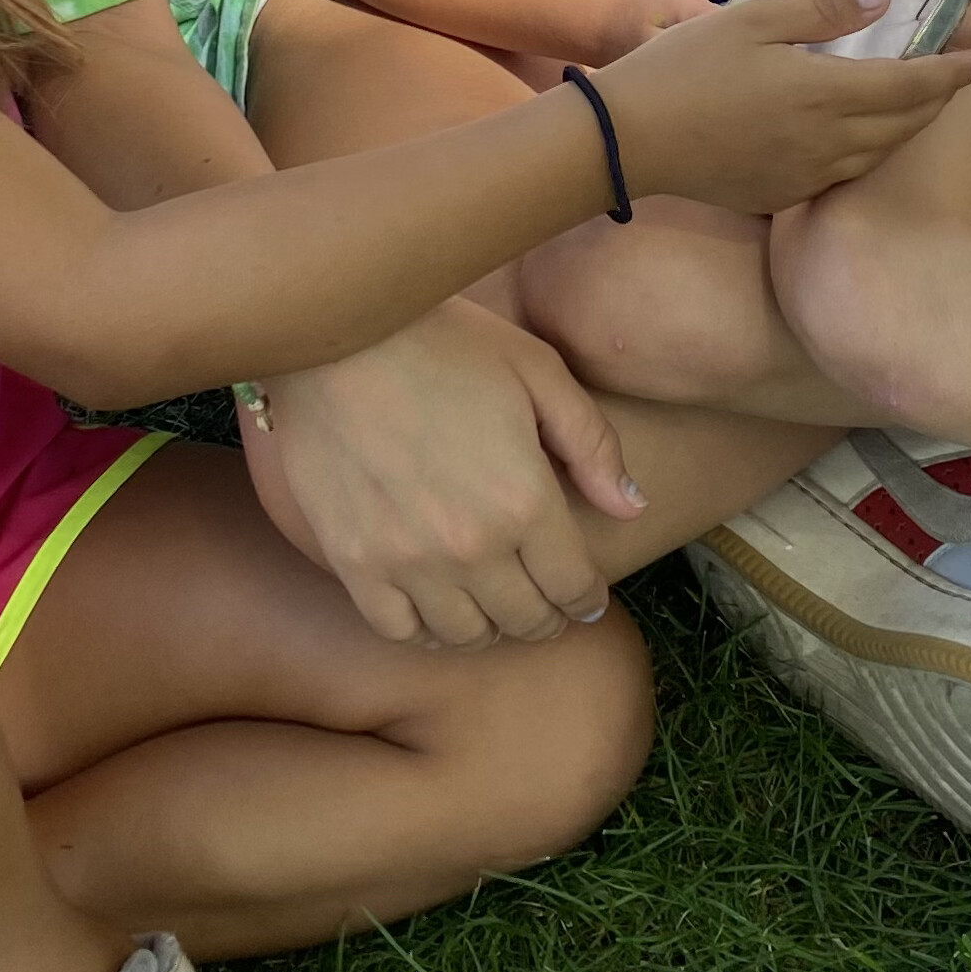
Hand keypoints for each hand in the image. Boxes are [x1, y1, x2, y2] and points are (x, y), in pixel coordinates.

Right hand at [257, 321, 641, 646]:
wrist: (338, 336)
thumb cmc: (444, 341)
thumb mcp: (537, 372)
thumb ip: (592, 444)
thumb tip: (632, 507)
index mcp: (525, 500)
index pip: (574, 586)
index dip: (587, 598)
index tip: (585, 596)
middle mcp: (471, 546)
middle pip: (526, 619)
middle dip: (547, 616)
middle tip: (545, 604)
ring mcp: (408, 561)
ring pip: (466, 635)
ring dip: (490, 628)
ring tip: (494, 608)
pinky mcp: (354, 562)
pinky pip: (399, 628)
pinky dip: (426, 630)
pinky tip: (435, 608)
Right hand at [597, 0, 970, 214]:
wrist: (629, 141)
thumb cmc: (684, 69)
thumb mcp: (752, 20)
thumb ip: (822, 10)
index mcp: (823, 93)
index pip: (911, 83)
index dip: (953, 71)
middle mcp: (827, 142)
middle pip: (906, 123)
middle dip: (942, 98)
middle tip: (964, 73)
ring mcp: (807, 174)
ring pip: (881, 153)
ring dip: (911, 125)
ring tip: (924, 101)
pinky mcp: (784, 193)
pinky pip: (847, 173)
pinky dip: (872, 150)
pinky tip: (865, 134)